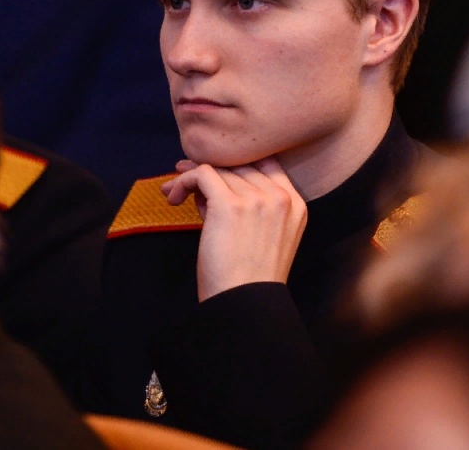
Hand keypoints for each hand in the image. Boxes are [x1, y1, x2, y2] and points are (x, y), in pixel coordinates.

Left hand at [161, 156, 307, 300]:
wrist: (244, 304)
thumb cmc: (247, 279)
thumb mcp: (260, 236)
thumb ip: (244, 207)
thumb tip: (207, 188)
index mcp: (295, 204)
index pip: (266, 164)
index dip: (236, 163)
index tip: (214, 171)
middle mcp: (280, 196)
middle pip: (240, 164)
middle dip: (209, 168)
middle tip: (183, 174)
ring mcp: (257, 199)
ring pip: (219, 168)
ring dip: (190, 176)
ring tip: (172, 191)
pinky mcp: (230, 205)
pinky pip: (201, 174)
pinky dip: (183, 180)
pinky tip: (174, 197)